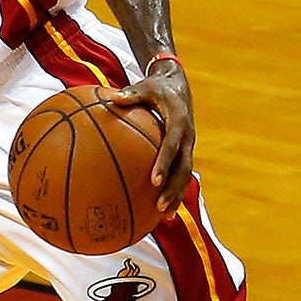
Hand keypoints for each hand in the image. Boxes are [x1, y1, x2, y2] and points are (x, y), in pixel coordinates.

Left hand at [104, 57, 193, 214]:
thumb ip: (131, 94)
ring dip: (177, 196)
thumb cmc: (157, 86)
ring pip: (185, 175)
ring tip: (165, 216)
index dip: (164, 163)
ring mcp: (188, 146)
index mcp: (179, 121)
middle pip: (184, 168)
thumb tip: (111, 98)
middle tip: (159, 205)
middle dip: (173, 188)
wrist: (178, 83)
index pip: (172, 145)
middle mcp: (188, 136)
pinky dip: (174, 191)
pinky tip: (162, 209)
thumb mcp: (145, 86)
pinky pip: (181, 173)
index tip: (153, 180)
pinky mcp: (185, 152)